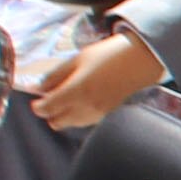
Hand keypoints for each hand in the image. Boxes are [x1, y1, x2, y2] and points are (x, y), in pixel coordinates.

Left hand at [27, 27, 164, 131]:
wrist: (142, 60)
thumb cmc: (110, 55)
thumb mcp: (77, 59)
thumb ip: (56, 75)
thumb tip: (38, 87)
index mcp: (75, 92)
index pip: (46, 109)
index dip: (38, 105)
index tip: (38, 97)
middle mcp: (86, 107)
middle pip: (56, 122)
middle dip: (50, 112)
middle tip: (52, 97)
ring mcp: (98, 113)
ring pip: (71, 124)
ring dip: (64, 114)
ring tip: (69, 97)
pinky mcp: (108, 114)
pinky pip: (85, 121)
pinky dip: (78, 115)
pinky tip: (84, 100)